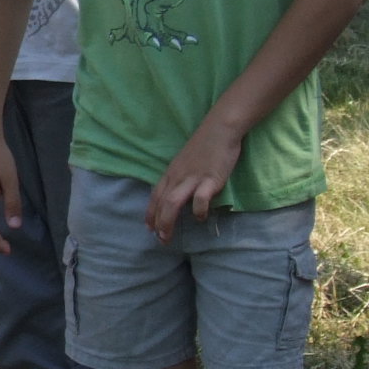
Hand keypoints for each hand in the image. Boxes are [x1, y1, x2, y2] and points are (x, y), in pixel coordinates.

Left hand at [148, 116, 244, 239]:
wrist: (220, 129)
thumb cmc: (205, 145)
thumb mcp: (185, 161)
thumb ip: (180, 176)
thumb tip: (179, 192)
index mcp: (171, 172)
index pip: (155, 195)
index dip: (150, 212)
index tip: (148, 227)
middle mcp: (178, 176)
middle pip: (161, 202)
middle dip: (158, 223)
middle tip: (159, 239)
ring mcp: (193, 178)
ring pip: (172, 202)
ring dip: (168, 221)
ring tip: (167, 236)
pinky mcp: (210, 179)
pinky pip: (200, 199)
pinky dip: (198, 211)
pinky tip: (201, 218)